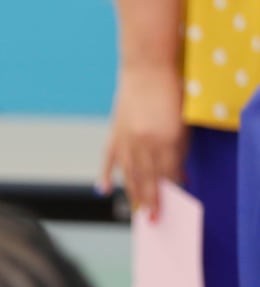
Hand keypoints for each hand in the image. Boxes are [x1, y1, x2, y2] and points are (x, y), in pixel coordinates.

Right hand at [101, 63, 187, 217]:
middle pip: (147, 178)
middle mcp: (144, 143)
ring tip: (135, 210)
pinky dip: (105, 175)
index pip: (167, 172)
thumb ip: (179, 149)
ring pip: (128, 173)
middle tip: (152, 220)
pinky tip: (104, 189)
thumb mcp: (182, 121)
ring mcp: (126, 139)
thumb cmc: (171, 91)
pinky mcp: (114, 133)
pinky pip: (108, 159)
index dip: (169, 191)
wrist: (147, 67)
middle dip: (150, 201)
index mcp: (166, 139)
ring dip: (132, 193)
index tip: (170, 207)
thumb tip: (177, 173)